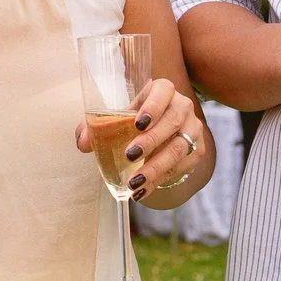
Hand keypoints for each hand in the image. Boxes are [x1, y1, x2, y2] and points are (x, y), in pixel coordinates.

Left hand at [74, 77, 210, 204]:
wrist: (160, 133)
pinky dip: (161, 180)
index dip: (152, 107)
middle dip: (151, 141)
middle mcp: (182, 106)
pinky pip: (182, 166)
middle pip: (172, 122)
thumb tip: (83, 143)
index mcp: (162, 90)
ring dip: (156, 167)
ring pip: (179, 148)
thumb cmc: (134, 121)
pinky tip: (144, 190)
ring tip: (134, 182)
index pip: (163, 91)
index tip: (137, 124)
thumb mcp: (116, 119)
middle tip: (129, 156)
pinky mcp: (197, 149)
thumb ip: (95, 128)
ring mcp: (193, 128)